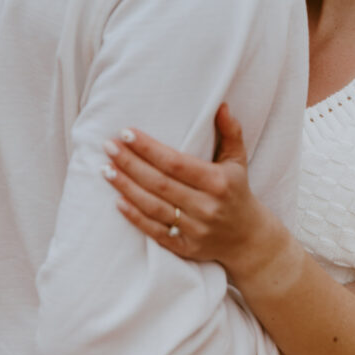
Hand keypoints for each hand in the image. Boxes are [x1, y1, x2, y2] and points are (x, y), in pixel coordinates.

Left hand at [101, 104, 263, 266]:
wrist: (247, 238)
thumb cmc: (237, 190)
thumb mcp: (238, 160)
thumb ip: (231, 131)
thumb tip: (221, 105)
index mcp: (217, 182)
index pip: (176, 162)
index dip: (149, 148)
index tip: (127, 133)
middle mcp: (206, 206)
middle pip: (159, 183)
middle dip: (130, 164)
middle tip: (109, 147)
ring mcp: (195, 229)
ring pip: (153, 207)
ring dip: (126, 188)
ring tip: (106, 170)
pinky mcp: (186, 248)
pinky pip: (155, 232)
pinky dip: (135, 217)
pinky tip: (118, 201)